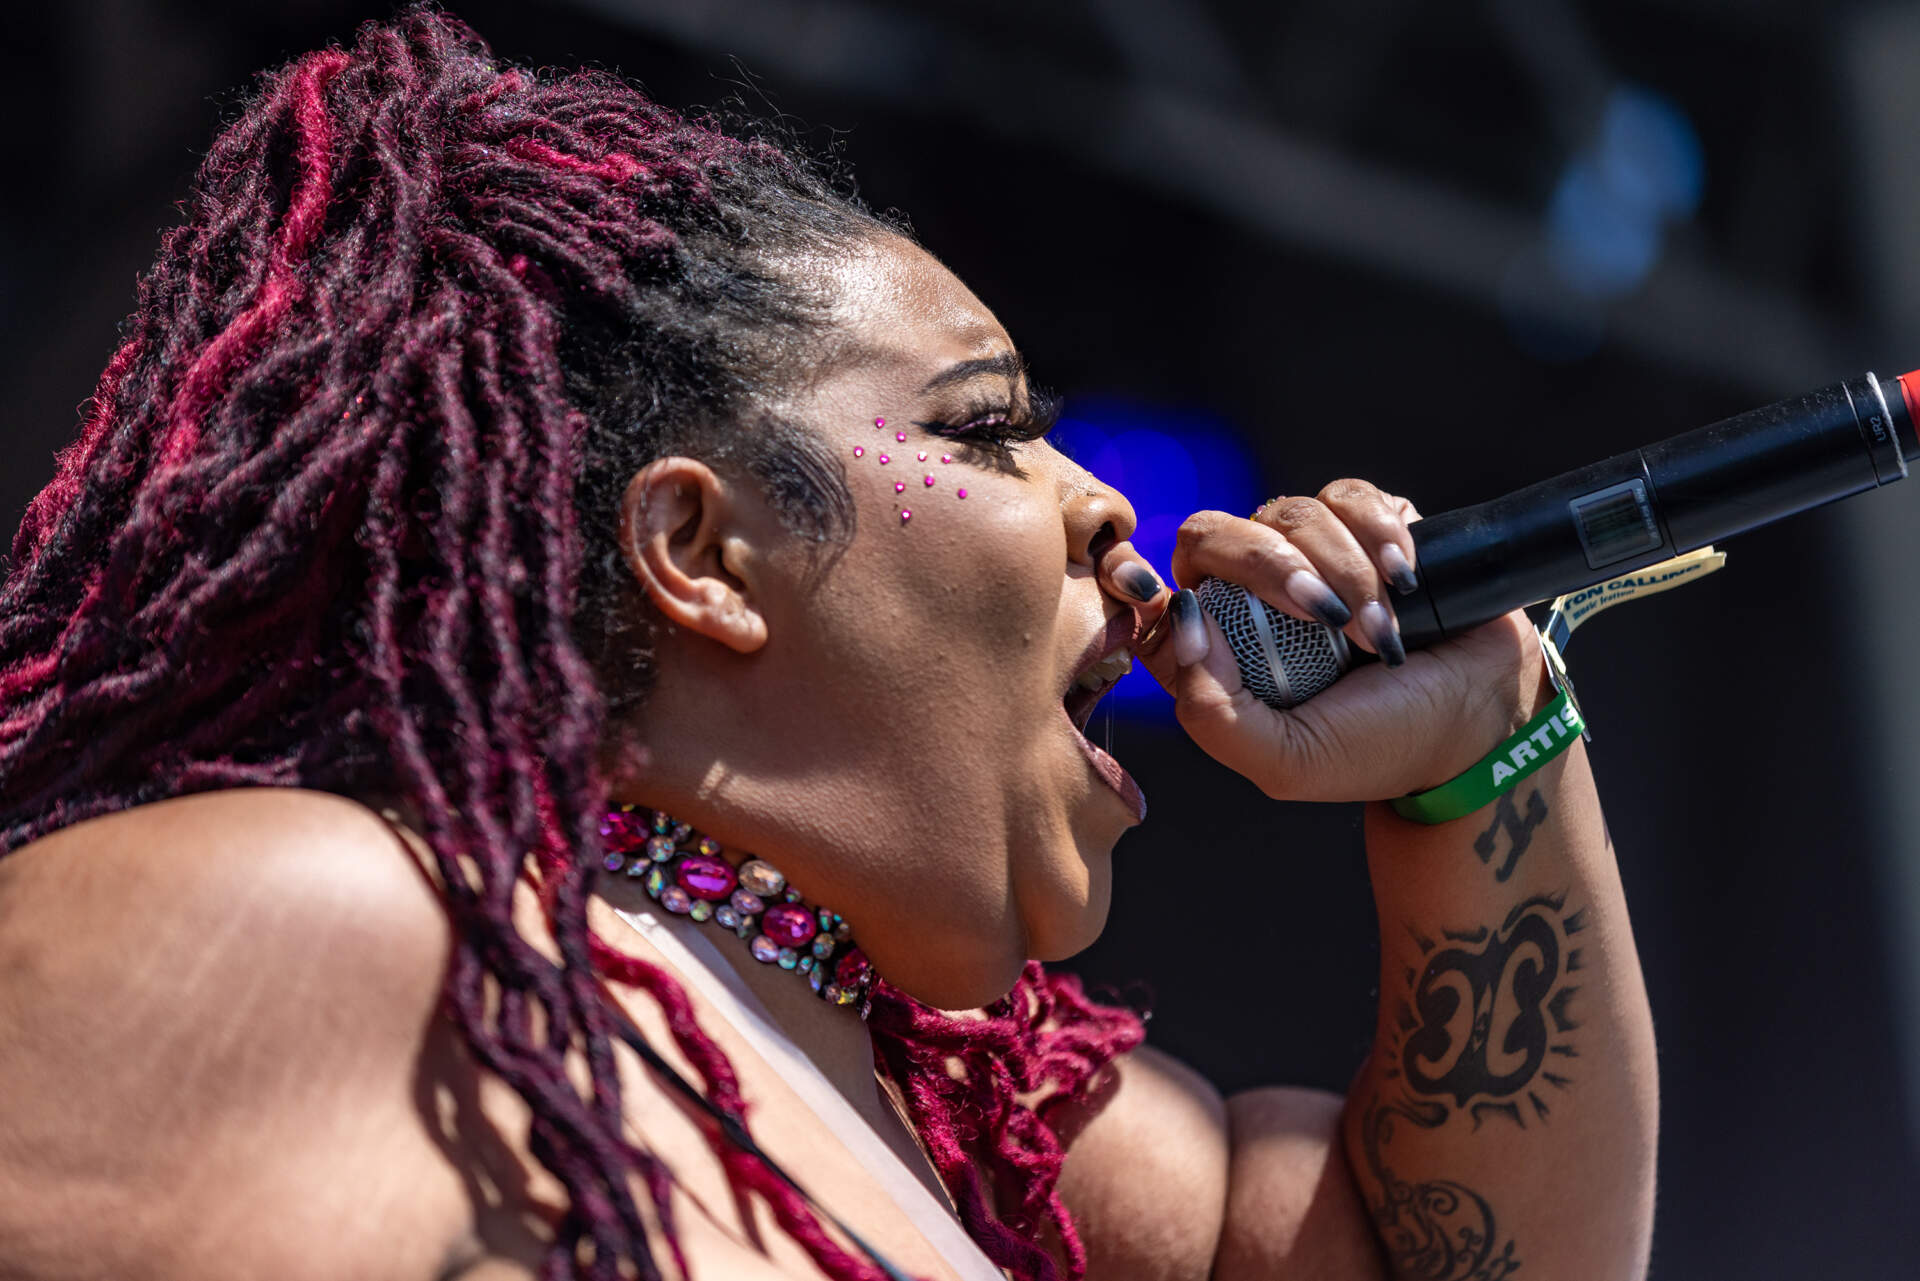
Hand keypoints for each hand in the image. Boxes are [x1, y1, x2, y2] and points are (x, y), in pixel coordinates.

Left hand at [1115, 480, 1549, 802]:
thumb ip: (1211, 711)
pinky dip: (1381, 537)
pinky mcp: (1366, 526)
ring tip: (1385, 634)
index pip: (1152, 594)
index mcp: (1215, 650)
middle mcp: (1249, 595)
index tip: (1200, 611)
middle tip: (1329, 617)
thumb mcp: (1285, 759)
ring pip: (1289, 514)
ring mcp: (1308, 555)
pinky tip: (1407, 583)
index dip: (1156, 590)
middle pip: (1214, 533)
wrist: (1483, 722)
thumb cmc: (1380, 746)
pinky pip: (1349, 497)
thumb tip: (1180, 622)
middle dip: (1273, 568)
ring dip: (1345, 572)